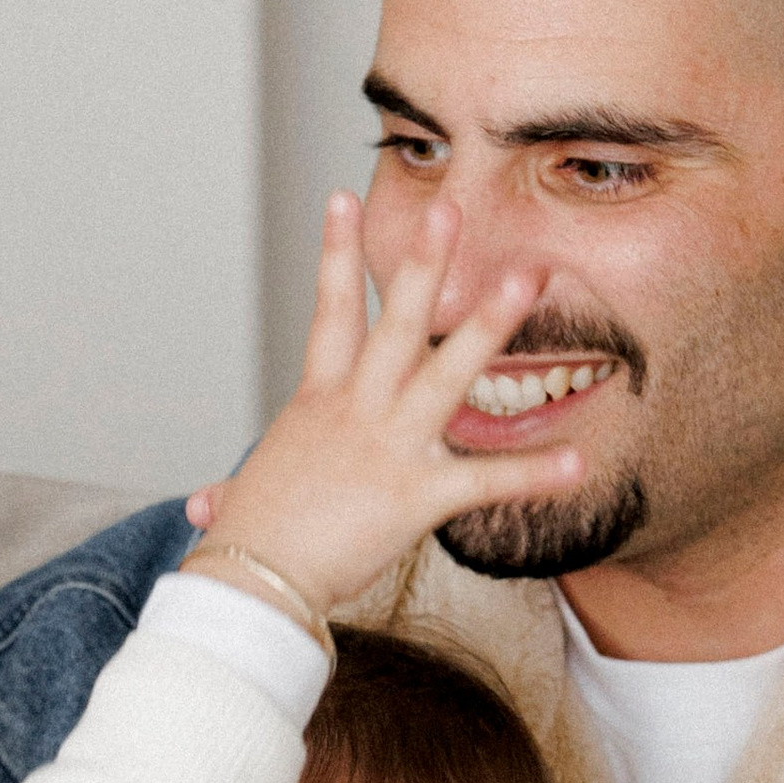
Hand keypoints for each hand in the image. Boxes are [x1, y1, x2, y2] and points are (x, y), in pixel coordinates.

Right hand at [195, 196, 581, 620]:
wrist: (250, 585)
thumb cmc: (248, 546)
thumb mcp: (245, 501)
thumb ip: (235, 492)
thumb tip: (206, 505)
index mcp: (319, 403)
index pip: (330, 313)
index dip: (336, 253)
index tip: (342, 197)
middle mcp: (356, 411)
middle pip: (396, 322)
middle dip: (424, 263)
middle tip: (450, 209)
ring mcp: (388, 448)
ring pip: (446, 373)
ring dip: (490, 326)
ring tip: (528, 280)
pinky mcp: (414, 496)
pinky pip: (483, 480)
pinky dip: (531, 474)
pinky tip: (577, 463)